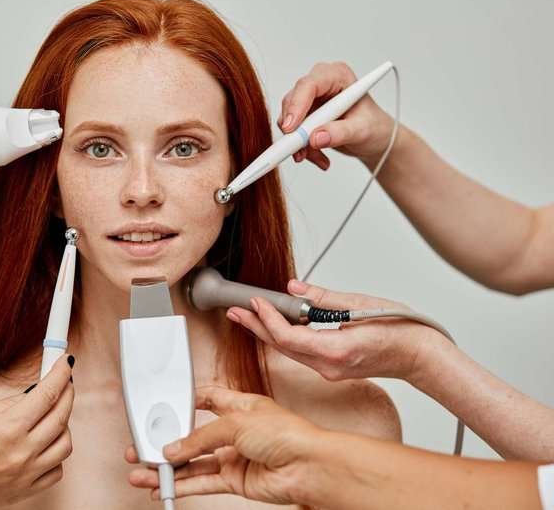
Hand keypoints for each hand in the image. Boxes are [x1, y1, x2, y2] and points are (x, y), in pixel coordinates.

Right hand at [0, 354, 75, 509]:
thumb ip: (10, 404)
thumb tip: (35, 393)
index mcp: (7, 429)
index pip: (48, 394)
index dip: (60, 374)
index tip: (64, 364)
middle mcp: (21, 453)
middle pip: (61, 416)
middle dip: (67, 393)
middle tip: (64, 382)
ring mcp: (24, 475)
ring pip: (65, 445)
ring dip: (63, 425)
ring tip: (51, 415)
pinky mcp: (23, 493)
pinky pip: (55, 472)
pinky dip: (55, 456)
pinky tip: (44, 446)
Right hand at [127, 385, 321, 505]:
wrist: (309, 467)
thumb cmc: (288, 434)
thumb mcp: (236, 422)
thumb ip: (201, 436)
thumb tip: (175, 448)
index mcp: (240, 406)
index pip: (206, 399)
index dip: (185, 402)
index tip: (164, 406)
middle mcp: (236, 431)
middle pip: (194, 436)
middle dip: (168, 442)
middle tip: (144, 446)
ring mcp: (235, 457)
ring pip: (194, 463)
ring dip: (169, 468)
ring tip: (144, 471)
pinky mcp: (235, 480)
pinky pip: (202, 482)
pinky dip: (182, 484)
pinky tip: (164, 486)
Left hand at [228, 280, 438, 381]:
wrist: (421, 356)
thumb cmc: (401, 330)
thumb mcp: (360, 305)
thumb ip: (322, 297)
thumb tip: (294, 288)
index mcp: (336, 351)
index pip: (287, 336)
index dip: (267, 318)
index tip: (255, 301)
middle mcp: (329, 366)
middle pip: (282, 347)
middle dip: (257, 326)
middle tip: (235, 310)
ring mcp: (330, 370)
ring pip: (289, 351)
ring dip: (268, 332)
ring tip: (248, 315)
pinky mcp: (333, 368)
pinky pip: (301, 353)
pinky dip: (286, 337)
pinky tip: (277, 324)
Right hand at [277, 61, 399, 169]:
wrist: (374, 138)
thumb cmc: (374, 127)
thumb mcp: (362, 131)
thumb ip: (340, 133)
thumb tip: (316, 138)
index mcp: (337, 76)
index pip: (309, 85)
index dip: (296, 105)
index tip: (291, 128)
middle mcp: (321, 84)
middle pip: (293, 101)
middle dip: (295, 129)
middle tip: (299, 150)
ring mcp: (310, 100)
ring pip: (289, 120)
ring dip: (299, 143)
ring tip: (319, 157)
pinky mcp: (304, 116)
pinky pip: (292, 133)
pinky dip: (302, 148)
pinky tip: (320, 156)